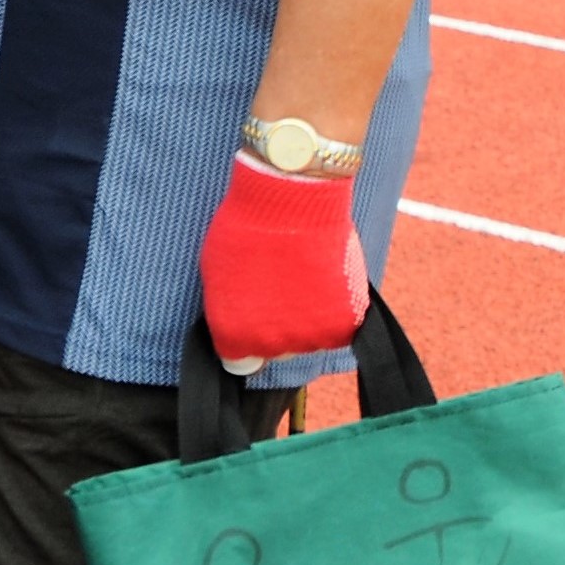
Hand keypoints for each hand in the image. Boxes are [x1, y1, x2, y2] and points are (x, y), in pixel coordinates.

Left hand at [198, 154, 369, 369]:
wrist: (291, 201)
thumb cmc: (245, 229)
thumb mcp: (218, 275)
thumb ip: (231, 313)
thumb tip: (241, 332)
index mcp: (234, 335)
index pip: (239, 363)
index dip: (245, 337)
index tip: (250, 315)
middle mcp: (272, 345)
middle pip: (277, 351)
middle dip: (277, 326)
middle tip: (280, 286)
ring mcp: (311, 337)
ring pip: (309, 340)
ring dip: (308, 319)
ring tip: (302, 276)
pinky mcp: (346, 325)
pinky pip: (338, 331)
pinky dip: (335, 312)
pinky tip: (324, 280)